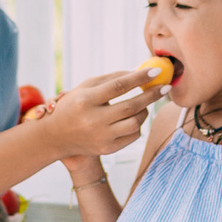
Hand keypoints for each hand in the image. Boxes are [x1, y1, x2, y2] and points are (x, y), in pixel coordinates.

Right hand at [37, 68, 158, 161]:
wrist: (56, 137)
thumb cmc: (74, 105)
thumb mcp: (85, 87)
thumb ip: (111, 78)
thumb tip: (138, 72)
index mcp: (86, 100)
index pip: (118, 86)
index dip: (139, 78)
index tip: (156, 72)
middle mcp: (93, 120)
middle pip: (131, 106)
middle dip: (152, 95)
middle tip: (165, 87)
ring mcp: (101, 137)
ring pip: (136, 123)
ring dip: (145, 110)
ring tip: (143, 104)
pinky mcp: (108, 149)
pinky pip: (133, 136)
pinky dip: (137, 125)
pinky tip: (133, 118)